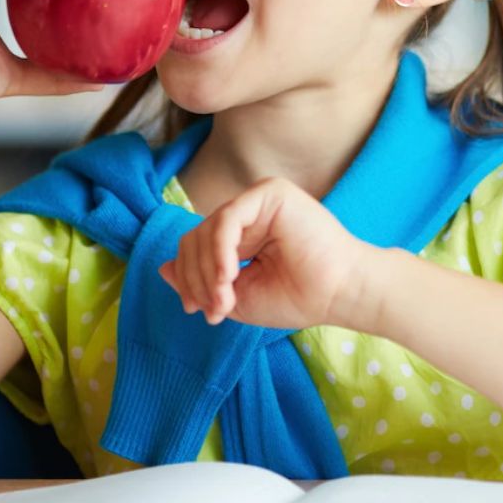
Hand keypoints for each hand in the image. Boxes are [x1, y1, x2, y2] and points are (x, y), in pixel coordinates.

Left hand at [158, 177, 380, 330]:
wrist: (340, 294)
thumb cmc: (297, 297)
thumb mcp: (236, 296)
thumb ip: (200, 282)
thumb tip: (162, 269)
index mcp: (240, 234)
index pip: (195, 246)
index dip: (187, 277)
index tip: (197, 309)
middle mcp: (247, 213)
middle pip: (194, 237)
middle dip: (195, 277)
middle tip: (212, 309)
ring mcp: (258, 200)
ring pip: (206, 229)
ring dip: (207, 271)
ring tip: (224, 300)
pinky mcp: (270, 193)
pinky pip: (227, 218)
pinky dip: (220, 251)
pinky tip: (228, 276)